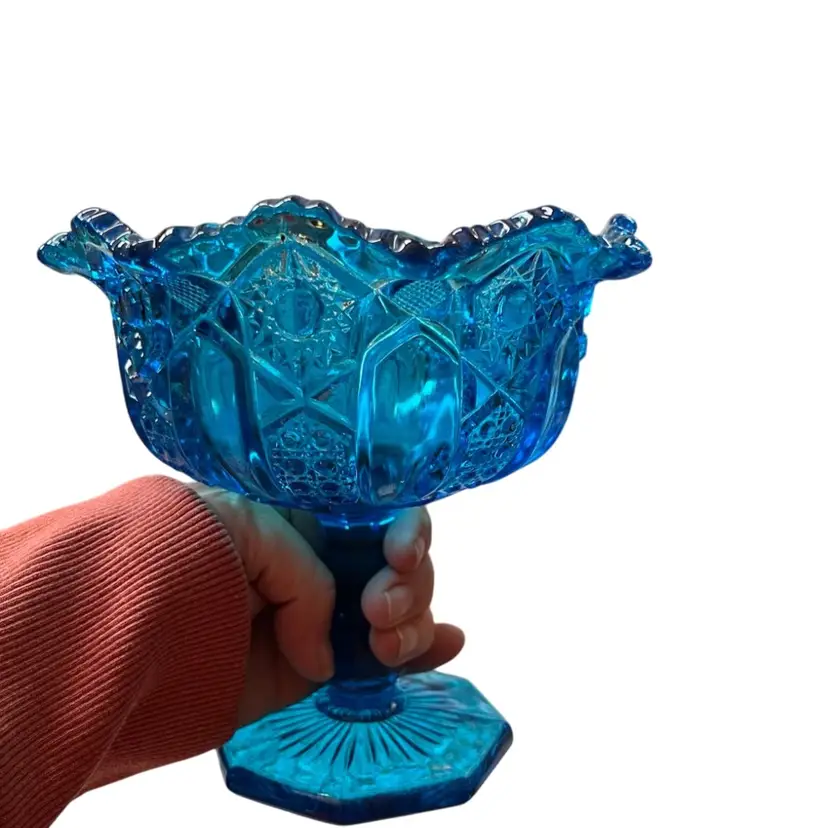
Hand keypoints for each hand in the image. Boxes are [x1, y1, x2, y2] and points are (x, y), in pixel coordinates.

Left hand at [191, 486, 463, 727]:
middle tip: (378, 607)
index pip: (379, 519)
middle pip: (401, 567)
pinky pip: (380, 660)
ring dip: (414, 620)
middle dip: (408, 584)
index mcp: (308, 520)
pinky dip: (422, 652)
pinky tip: (449, 642)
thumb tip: (323, 649)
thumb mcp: (254, 530)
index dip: (404, 533)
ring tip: (386, 639)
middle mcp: (322, 565)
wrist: (135, 619)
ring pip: (401, 611)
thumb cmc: (188, 550)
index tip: (399, 553)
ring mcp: (323, 616)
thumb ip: (309, 576)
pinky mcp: (317, 666)